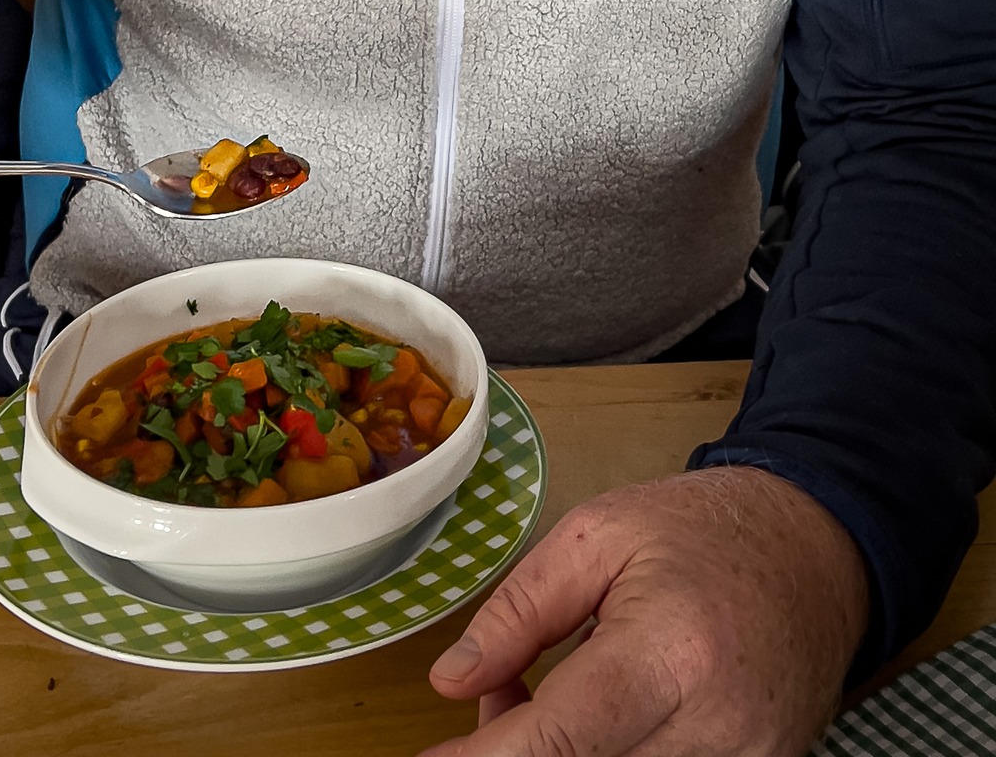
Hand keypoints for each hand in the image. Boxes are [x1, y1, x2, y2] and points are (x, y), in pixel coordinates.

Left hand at [423, 467, 868, 756]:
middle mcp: (715, 728)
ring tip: (540, 697)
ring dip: (562, 755)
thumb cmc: (703, 532)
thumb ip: (520, 611)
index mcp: (670, 651)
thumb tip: (453, 680)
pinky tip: (592, 720)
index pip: (564, 737)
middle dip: (517, 751)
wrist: (814, 551)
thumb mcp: (595, 536)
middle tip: (493, 697)